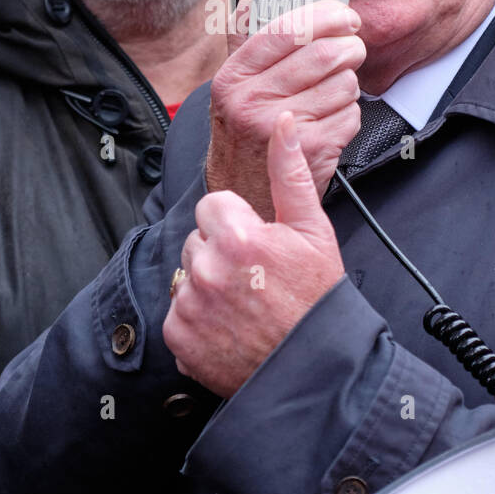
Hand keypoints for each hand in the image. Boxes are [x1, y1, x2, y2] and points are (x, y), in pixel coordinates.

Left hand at [165, 111, 344, 397]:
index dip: (238, 226)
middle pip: (198, 241)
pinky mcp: (179, 339)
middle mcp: (208, 269)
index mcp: (239, 236)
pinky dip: (197, 321)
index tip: (259, 248)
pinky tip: (228, 328)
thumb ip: (290, 173)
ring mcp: (190, 306)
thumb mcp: (313, 231)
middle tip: (256, 280)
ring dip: (207, 286)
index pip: (212, 207)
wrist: (312, 371)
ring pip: (186, 276)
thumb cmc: (317, 299)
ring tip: (244, 306)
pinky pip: (176, 312)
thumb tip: (283, 123)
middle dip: (221, 254)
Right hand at [206, 0, 363, 220]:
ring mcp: (280, 128)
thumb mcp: (233, 83)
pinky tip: (331, 120)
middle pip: (324, 54)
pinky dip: (349, 114)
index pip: (286, 29)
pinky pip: (351, 115)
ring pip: (343, 84)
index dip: (325, 15)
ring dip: (348, 84)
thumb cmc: (244, 129)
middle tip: (352, 48)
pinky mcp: (309, 151)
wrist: (242, 190)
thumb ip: (248, 34)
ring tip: (333, 91)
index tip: (343, 14)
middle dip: (350, 47)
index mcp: (232, 76)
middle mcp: (251, 101)